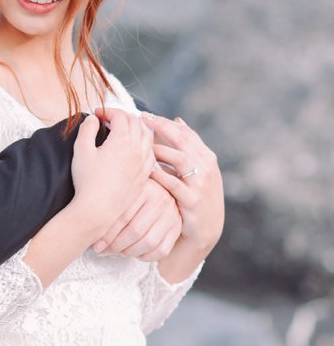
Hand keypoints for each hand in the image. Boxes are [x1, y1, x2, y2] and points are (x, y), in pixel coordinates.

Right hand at [69, 109, 154, 235]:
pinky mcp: (145, 175)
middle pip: (136, 122)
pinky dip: (143, 143)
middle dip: (121, 116)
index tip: (96, 114)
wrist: (98, 208)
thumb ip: (87, 129)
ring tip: (123, 129)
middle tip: (108, 119)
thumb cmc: (87, 180)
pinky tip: (133, 147)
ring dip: (136, 127)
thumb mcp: (81, 149)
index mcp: (122, 141)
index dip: (107, 110)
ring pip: (147, 136)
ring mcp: (144, 163)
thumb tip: (94, 119)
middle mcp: (137, 150)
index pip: (120, 116)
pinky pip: (150, 152)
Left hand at [93, 179, 182, 259]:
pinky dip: (145, 256)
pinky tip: (133, 253)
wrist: (158, 187)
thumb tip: (86, 225)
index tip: (95, 244)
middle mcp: (161, 200)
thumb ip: (108, 200)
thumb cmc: (128, 188)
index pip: (122, 216)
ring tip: (116, 251)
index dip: (106, 234)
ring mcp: (172, 215)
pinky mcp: (177, 228)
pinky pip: (161, 250)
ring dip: (129, 252)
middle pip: (135, 231)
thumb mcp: (120, 186)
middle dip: (116, 245)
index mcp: (145, 187)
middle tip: (102, 250)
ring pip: (148, 242)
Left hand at [144, 112, 223, 257]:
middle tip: (139, 121)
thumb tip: (177, 120)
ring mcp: (201, 184)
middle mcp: (207, 167)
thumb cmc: (195, 195)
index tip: (143, 115)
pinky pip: (172, 182)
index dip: (164, 122)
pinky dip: (158, 173)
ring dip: (158, 150)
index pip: (185, 133)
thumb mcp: (197, 170)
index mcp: (207, 157)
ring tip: (140, 146)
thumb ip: (186, 147)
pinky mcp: (192, 200)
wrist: (206, 230)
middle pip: (183, 140)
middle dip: (160, 127)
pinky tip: (144, 169)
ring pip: (179, 158)